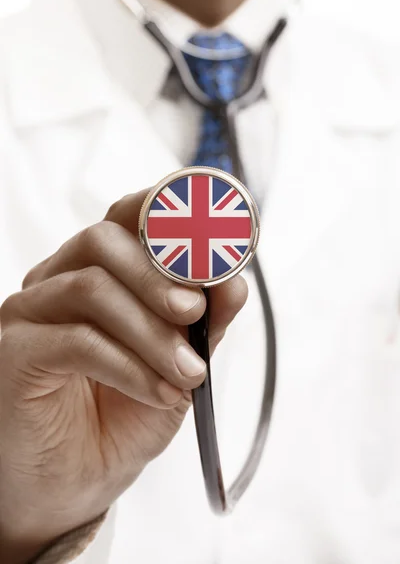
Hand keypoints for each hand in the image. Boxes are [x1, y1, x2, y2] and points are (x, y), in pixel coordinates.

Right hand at [0, 190, 247, 563]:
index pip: (125, 218)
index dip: (166, 212)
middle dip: (159, 274)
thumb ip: (204, 323)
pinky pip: (75, 341)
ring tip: (188, 372)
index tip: (213, 233)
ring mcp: (30, 314)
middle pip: (103, 241)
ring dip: (151, 331)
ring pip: (90, 288)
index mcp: (98, 273)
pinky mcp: (14, 353)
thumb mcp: (178, 366)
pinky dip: (129, 365)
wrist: (73, 484)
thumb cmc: (121, 417)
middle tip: (195, 313)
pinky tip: (157, 392)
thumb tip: (234, 282)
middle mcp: (58, 281)